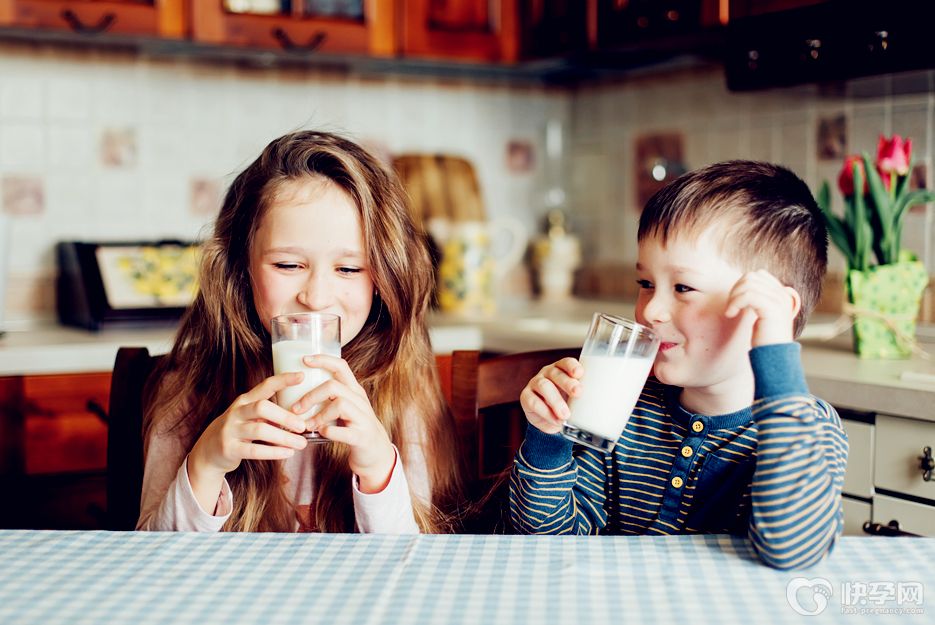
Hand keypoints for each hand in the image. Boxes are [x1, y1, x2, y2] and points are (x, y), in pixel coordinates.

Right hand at [187, 373, 308, 512]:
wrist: (208, 451)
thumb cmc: (239, 431)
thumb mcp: (250, 417)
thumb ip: (270, 414)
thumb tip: (302, 415)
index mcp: (245, 401)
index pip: (265, 386)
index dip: (283, 380)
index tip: (302, 376)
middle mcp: (236, 412)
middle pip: (262, 407)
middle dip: (285, 416)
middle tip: (303, 426)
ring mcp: (231, 430)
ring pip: (260, 429)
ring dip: (284, 437)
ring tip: (301, 444)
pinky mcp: (229, 448)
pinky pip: (254, 450)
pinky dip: (273, 452)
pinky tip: (288, 453)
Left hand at [296, 355, 395, 493]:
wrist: (376, 453)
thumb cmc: (353, 427)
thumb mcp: (345, 407)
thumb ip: (329, 397)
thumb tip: (296, 387)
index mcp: (354, 390)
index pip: (341, 366)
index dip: (323, 360)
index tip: (304, 360)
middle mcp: (360, 401)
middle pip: (333, 386)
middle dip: (311, 396)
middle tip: (296, 408)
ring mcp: (363, 418)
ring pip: (340, 405)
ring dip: (318, 415)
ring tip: (307, 425)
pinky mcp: (362, 437)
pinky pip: (344, 432)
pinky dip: (329, 432)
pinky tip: (321, 434)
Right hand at [519, 357, 583, 434]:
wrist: (552, 421)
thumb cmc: (569, 405)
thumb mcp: (579, 399)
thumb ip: (590, 397)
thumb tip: (610, 403)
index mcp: (562, 370)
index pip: (566, 362)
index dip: (572, 366)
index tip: (580, 374)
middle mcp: (548, 373)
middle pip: (556, 373)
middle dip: (567, 382)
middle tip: (578, 393)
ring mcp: (535, 383)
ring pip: (544, 386)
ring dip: (556, 400)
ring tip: (566, 414)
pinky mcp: (526, 396)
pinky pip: (533, 401)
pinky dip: (546, 412)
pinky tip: (555, 420)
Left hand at [724, 270, 801, 347]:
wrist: (775, 357)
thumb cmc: (765, 340)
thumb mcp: (762, 316)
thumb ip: (757, 300)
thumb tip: (741, 288)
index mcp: (782, 295)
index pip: (759, 275)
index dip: (742, 284)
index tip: (735, 301)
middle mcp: (783, 295)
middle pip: (752, 277)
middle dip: (735, 289)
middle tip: (730, 307)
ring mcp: (779, 301)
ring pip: (748, 284)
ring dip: (733, 297)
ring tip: (730, 311)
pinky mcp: (772, 309)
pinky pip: (748, 296)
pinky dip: (735, 303)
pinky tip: (730, 314)